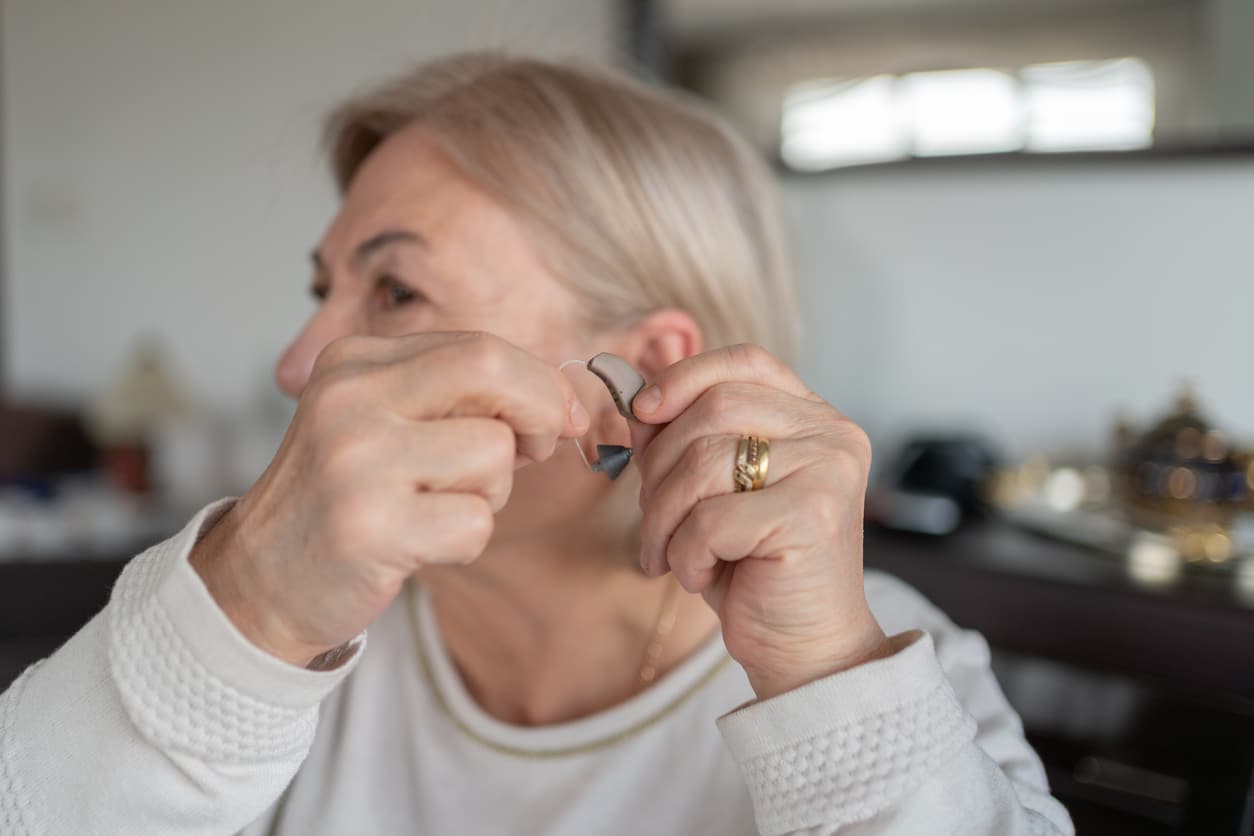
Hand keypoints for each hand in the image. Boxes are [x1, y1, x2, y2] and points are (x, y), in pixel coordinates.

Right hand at [191, 332, 587, 666]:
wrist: (261, 580)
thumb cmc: (346, 498)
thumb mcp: (387, 423)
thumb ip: (462, 399)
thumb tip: (562, 403)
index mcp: (355, 360)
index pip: (479, 346)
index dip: (539, 382)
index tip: (559, 416)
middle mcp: (349, 398)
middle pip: (490, 371)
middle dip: (539, 410)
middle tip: (536, 451)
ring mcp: (355, 461)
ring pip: (492, 455)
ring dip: (490, 494)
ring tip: (435, 508)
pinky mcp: (368, 526)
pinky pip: (476, 523)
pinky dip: (466, 541)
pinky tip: (419, 545)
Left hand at [631, 344, 891, 699]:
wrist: (807, 651)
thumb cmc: (755, 571)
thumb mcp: (714, 493)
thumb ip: (687, 440)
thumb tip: (637, 402)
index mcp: (813, 418)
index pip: (745, 361)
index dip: (684, 377)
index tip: (643, 413)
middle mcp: (831, 435)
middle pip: (713, 408)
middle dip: (660, 466)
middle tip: (653, 519)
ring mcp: (828, 471)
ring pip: (704, 461)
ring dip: (664, 516)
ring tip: (668, 554)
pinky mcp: (813, 516)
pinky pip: (711, 517)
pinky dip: (687, 553)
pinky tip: (700, 576)